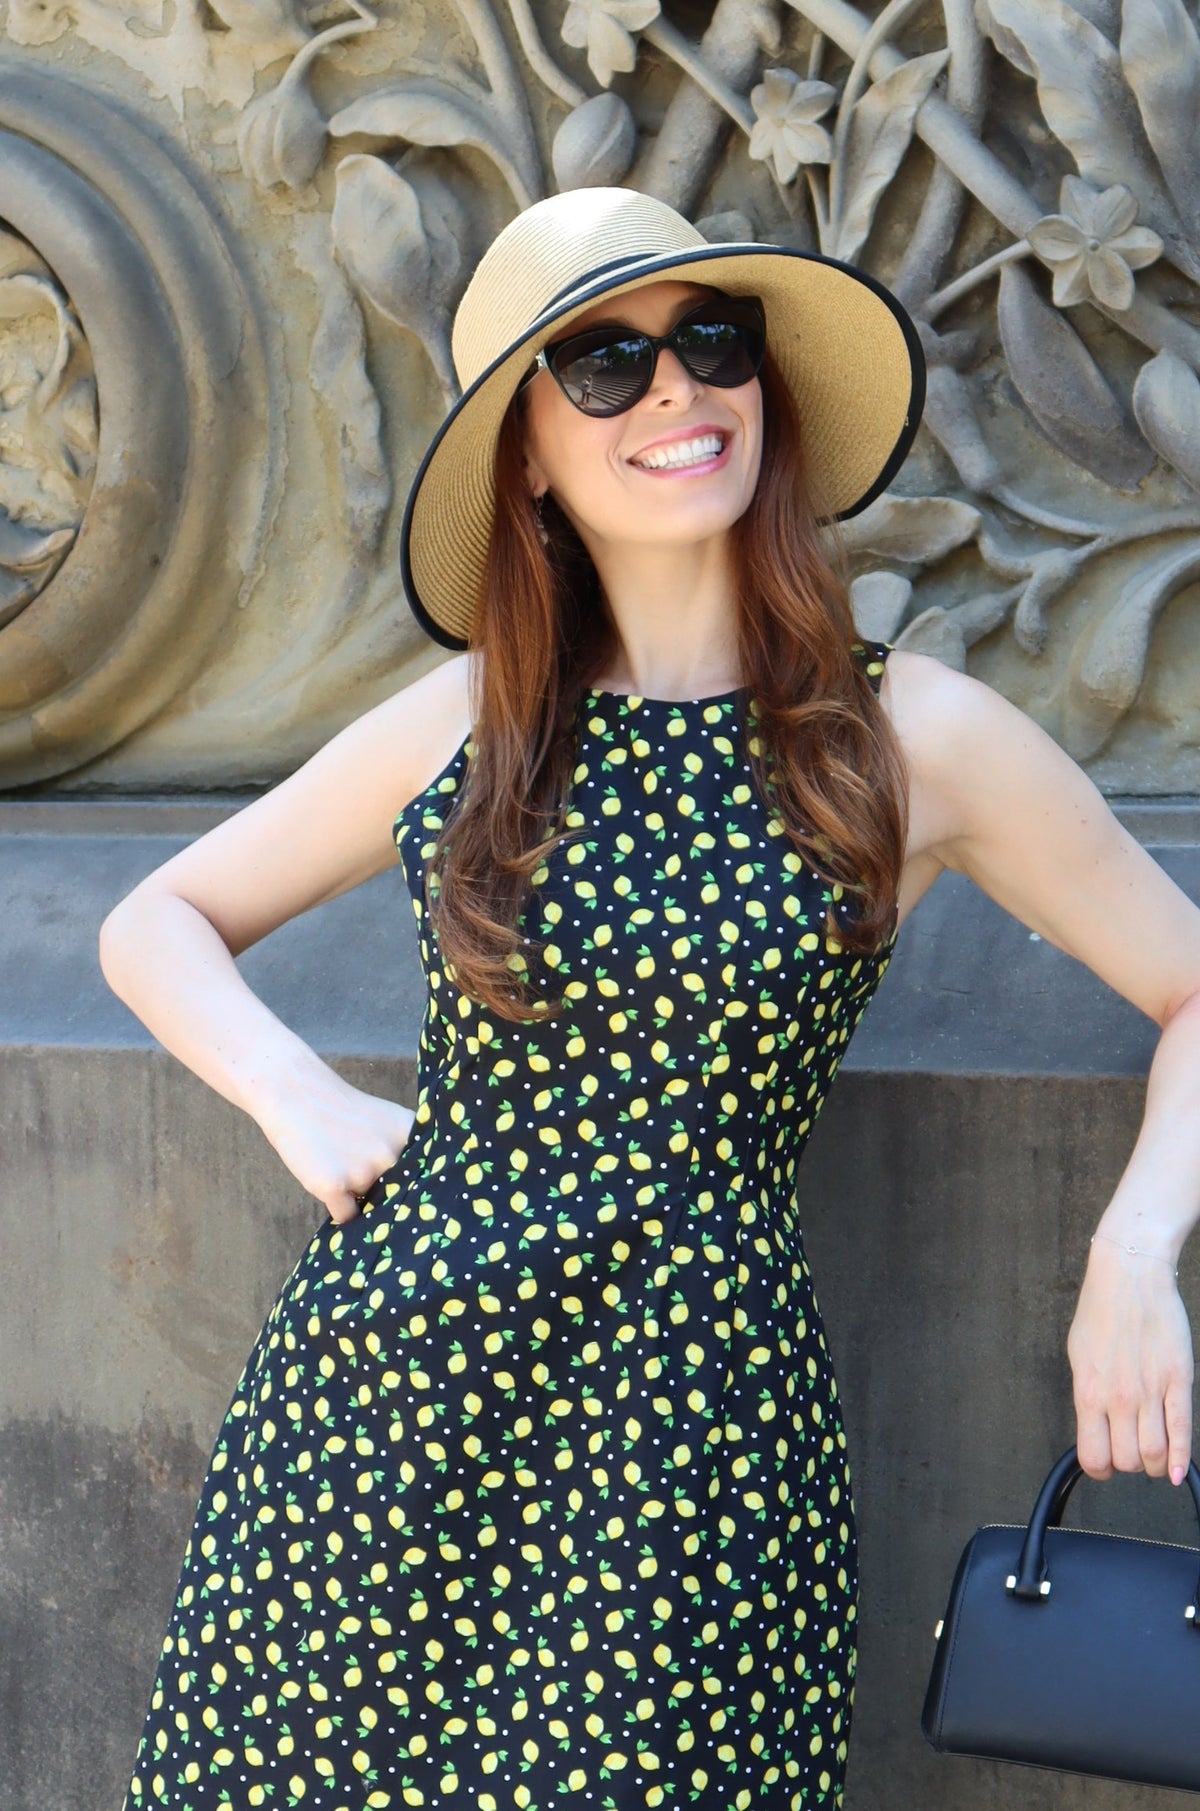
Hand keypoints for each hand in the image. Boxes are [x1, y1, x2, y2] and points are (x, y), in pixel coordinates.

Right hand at [251, 1057, 415, 1224]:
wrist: (296, 1094)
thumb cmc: (342, 1113)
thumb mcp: (386, 1122)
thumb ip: (404, 1154)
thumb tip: (414, 1202)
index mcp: (410, 1135)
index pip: (426, 1178)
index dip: (414, 1187)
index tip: (410, 1190)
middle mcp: (392, 1154)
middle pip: (397, 1197)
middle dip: (382, 1193)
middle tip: (359, 1169)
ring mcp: (364, 1171)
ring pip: (370, 1207)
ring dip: (357, 1196)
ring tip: (340, 1165)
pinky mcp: (334, 1185)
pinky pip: (345, 1216)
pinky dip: (337, 1207)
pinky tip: (328, 1180)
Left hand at [1067, 1237, 1193, 1484]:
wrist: (1130, 1277)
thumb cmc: (1100, 1311)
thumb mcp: (1078, 1356)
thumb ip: (1088, 1394)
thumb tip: (1094, 1426)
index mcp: (1089, 1392)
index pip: (1093, 1456)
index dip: (1099, 1467)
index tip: (1104, 1462)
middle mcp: (1119, 1398)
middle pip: (1127, 1461)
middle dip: (1128, 1463)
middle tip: (1130, 1449)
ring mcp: (1151, 1391)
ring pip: (1156, 1455)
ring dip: (1155, 1464)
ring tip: (1153, 1454)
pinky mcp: (1179, 1381)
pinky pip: (1182, 1432)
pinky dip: (1182, 1460)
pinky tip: (1179, 1473)